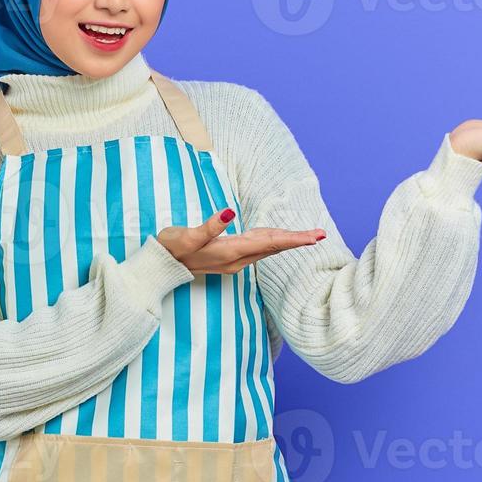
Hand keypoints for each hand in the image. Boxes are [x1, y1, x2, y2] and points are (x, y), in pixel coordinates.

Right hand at [156, 207, 325, 275]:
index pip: (269, 243)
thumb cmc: (171, 248)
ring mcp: (233, 261)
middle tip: (320, 234)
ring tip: (307, 237)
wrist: (160, 266)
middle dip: (297, 240)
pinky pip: (257, 249)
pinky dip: (272, 243)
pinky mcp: (228, 258)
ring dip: (287, 242)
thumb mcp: (187, 236)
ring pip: (266, 249)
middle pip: (272, 247)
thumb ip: (209, 226)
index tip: (314, 237)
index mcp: (230, 252)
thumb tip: (230, 214)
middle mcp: (236, 260)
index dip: (293, 239)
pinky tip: (279, 238)